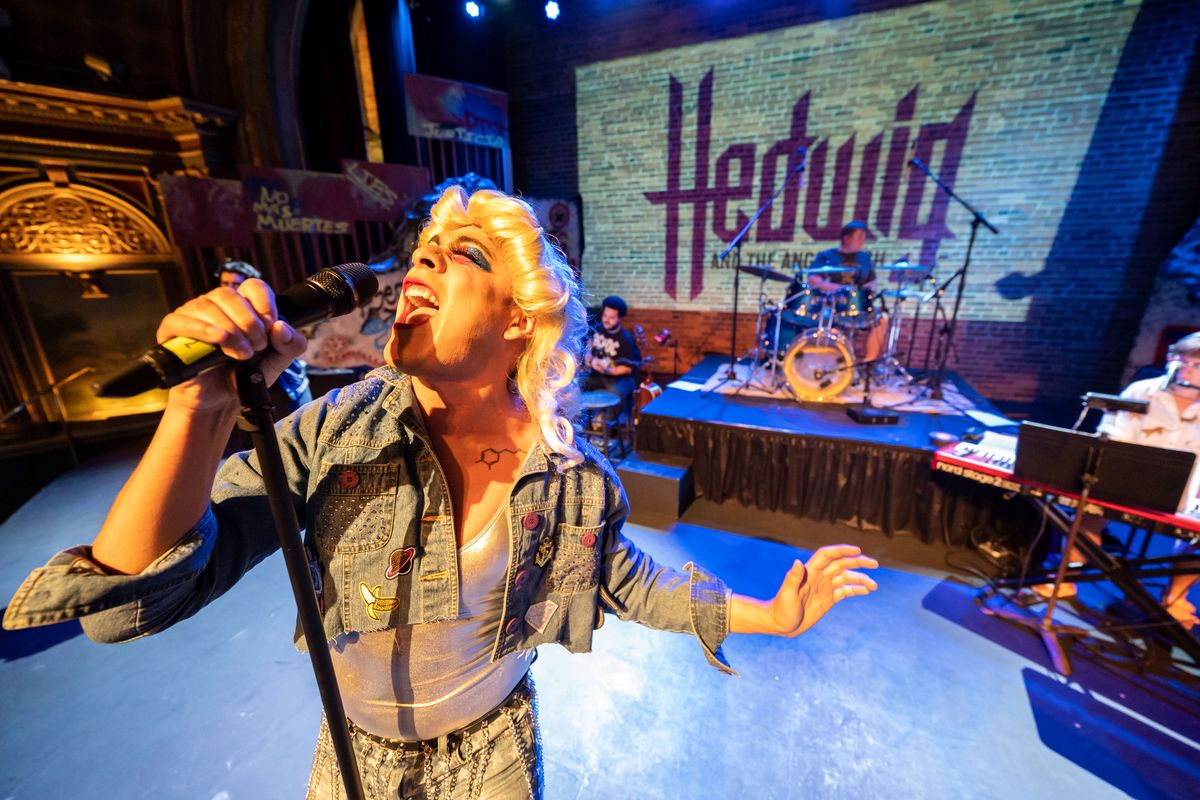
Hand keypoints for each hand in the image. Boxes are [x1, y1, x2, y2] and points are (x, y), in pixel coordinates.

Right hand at [158, 279, 307, 413]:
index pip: (253, 287)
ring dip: (230, 329)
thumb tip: (281, 327)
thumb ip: (290, 345)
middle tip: (257, 346)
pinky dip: (202, 329)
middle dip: (248, 321)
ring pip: (207, 306)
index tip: (271, 326)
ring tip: (242, 354)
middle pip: (228, 294)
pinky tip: (218, 340)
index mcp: (242, 306)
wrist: (221, 400)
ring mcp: (192, 315)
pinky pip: (181, 320)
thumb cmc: (246, 375)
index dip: (264, 303)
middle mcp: (216, 305)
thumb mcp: (277, 361)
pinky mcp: (172, 330)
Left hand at [764, 545, 877, 636]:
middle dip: (858, 562)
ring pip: (846, 578)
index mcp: (810, 571)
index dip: (842, 550)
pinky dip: (856, 589)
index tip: (857, 550)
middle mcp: (819, 576)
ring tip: (874, 586)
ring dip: (861, 579)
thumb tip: (798, 562)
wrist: (780, 625)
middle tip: (875, 564)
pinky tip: (867, 590)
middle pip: (841, 564)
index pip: (828, 555)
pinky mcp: (828, 599)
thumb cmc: (780, 609)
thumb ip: (793, 578)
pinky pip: (845, 591)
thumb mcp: (787, 594)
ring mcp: (825, 587)